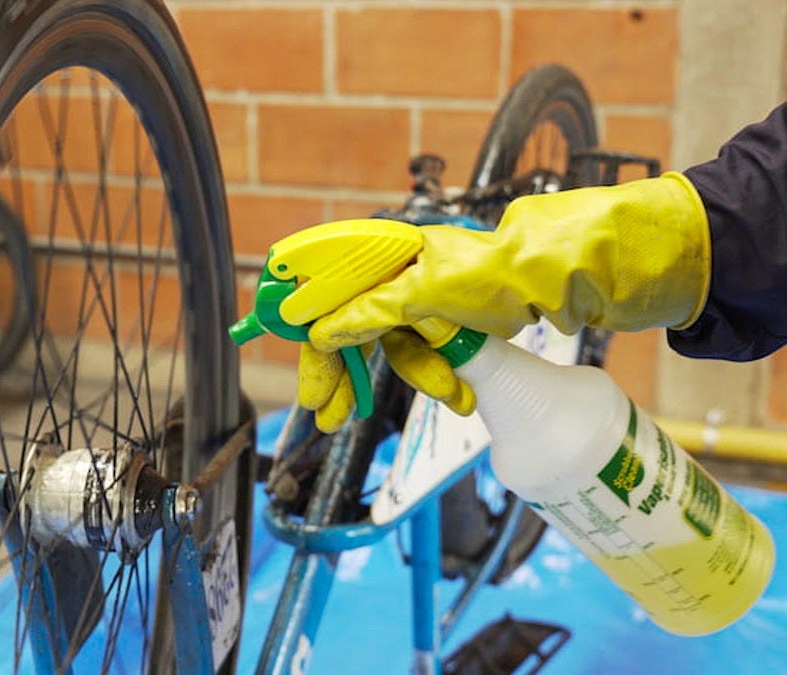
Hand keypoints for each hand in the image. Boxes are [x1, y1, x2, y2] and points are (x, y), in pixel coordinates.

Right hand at [296, 173, 709, 428]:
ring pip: (401, 343)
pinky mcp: (475, 316)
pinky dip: (443, 378)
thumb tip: (323, 330)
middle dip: (348, 368)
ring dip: (416, 378)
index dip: (314, 337)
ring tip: (451, 401)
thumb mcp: (454, 287)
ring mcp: (448, 293)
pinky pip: (439, 353)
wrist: (626, 268)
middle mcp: (418, 267)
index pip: (335, 291)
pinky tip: (459, 397)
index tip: (310, 385)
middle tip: (330, 415)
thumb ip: (383, 307)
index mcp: (405, 250)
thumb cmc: (546, 262)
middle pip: (359, 321)